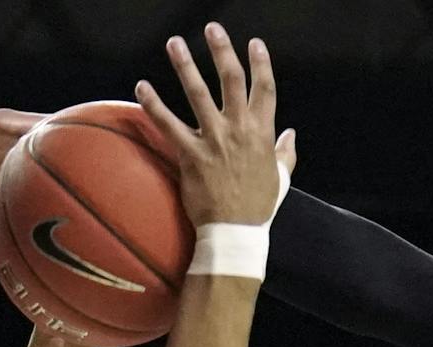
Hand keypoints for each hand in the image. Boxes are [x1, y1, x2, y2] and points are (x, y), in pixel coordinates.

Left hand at [135, 24, 293, 227]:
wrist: (236, 231)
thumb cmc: (258, 206)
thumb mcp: (280, 178)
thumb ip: (285, 153)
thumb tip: (290, 134)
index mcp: (262, 135)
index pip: (265, 90)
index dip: (261, 64)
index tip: (255, 44)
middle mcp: (239, 131)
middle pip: (231, 80)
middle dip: (222, 50)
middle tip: (212, 28)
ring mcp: (214, 140)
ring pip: (198, 93)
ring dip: (185, 65)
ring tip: (175, 43)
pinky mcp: (190, 153)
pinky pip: (168, 123)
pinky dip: (153, 104)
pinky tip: (142, 86)